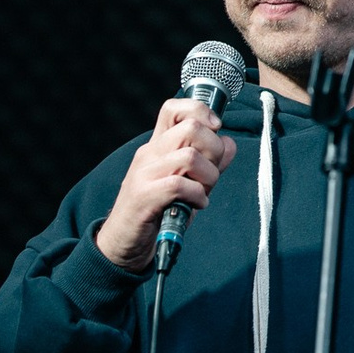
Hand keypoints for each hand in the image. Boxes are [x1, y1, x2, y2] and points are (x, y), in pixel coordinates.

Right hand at [93, 98, 237, 272]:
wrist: (123, 244)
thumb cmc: (158, 211)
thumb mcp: (188, 182)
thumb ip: (209, 162)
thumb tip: (229, 143)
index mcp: (158, 145)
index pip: (174, 108)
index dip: (201, 111)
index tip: (215, 130)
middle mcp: (149, 153)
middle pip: (192, 127)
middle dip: (214, 150)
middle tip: (210, 173)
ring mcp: (144, 173)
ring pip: (190, 156)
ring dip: (209, 177)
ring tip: (203, 192)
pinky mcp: (143, 196)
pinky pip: (180, 185)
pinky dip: (198, 196)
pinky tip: (196, 205)